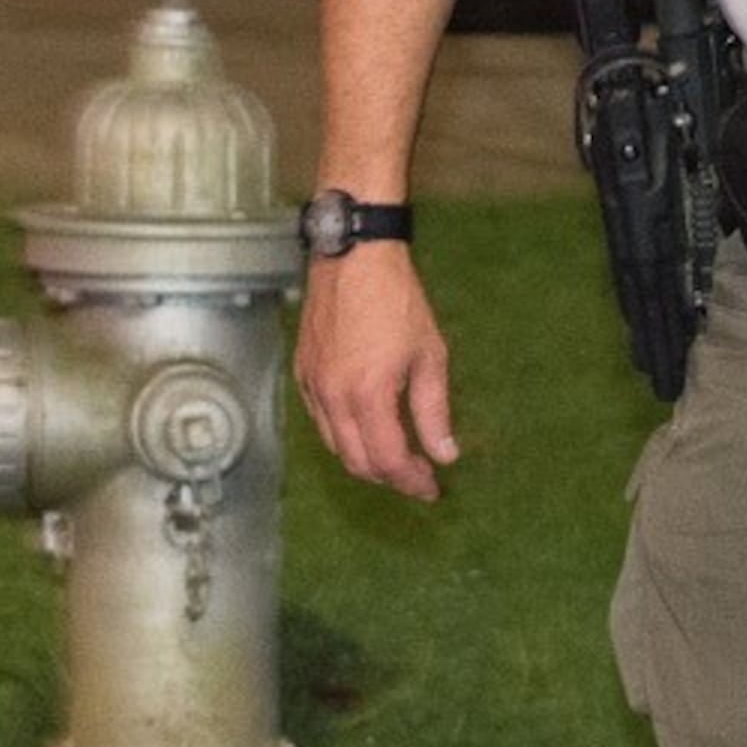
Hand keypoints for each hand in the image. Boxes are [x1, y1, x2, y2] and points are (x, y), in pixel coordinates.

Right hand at [295, 243, 459, 499]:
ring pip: (335, 445)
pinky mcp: (302, 373)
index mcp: (368, 395)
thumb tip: (444, 454)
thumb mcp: (429, 354)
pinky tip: (366, 429)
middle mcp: (333, 398)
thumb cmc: (397, 300)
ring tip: (397, 458)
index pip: (388, 460)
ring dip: (366, 460)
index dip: (411, 482)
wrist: (353, 258)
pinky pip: (321, 422)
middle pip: (357, 462)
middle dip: (390, 478)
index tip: (432, 488)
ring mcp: (312, 386)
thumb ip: (434, 411)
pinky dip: (344, 437)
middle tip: (418, 478)